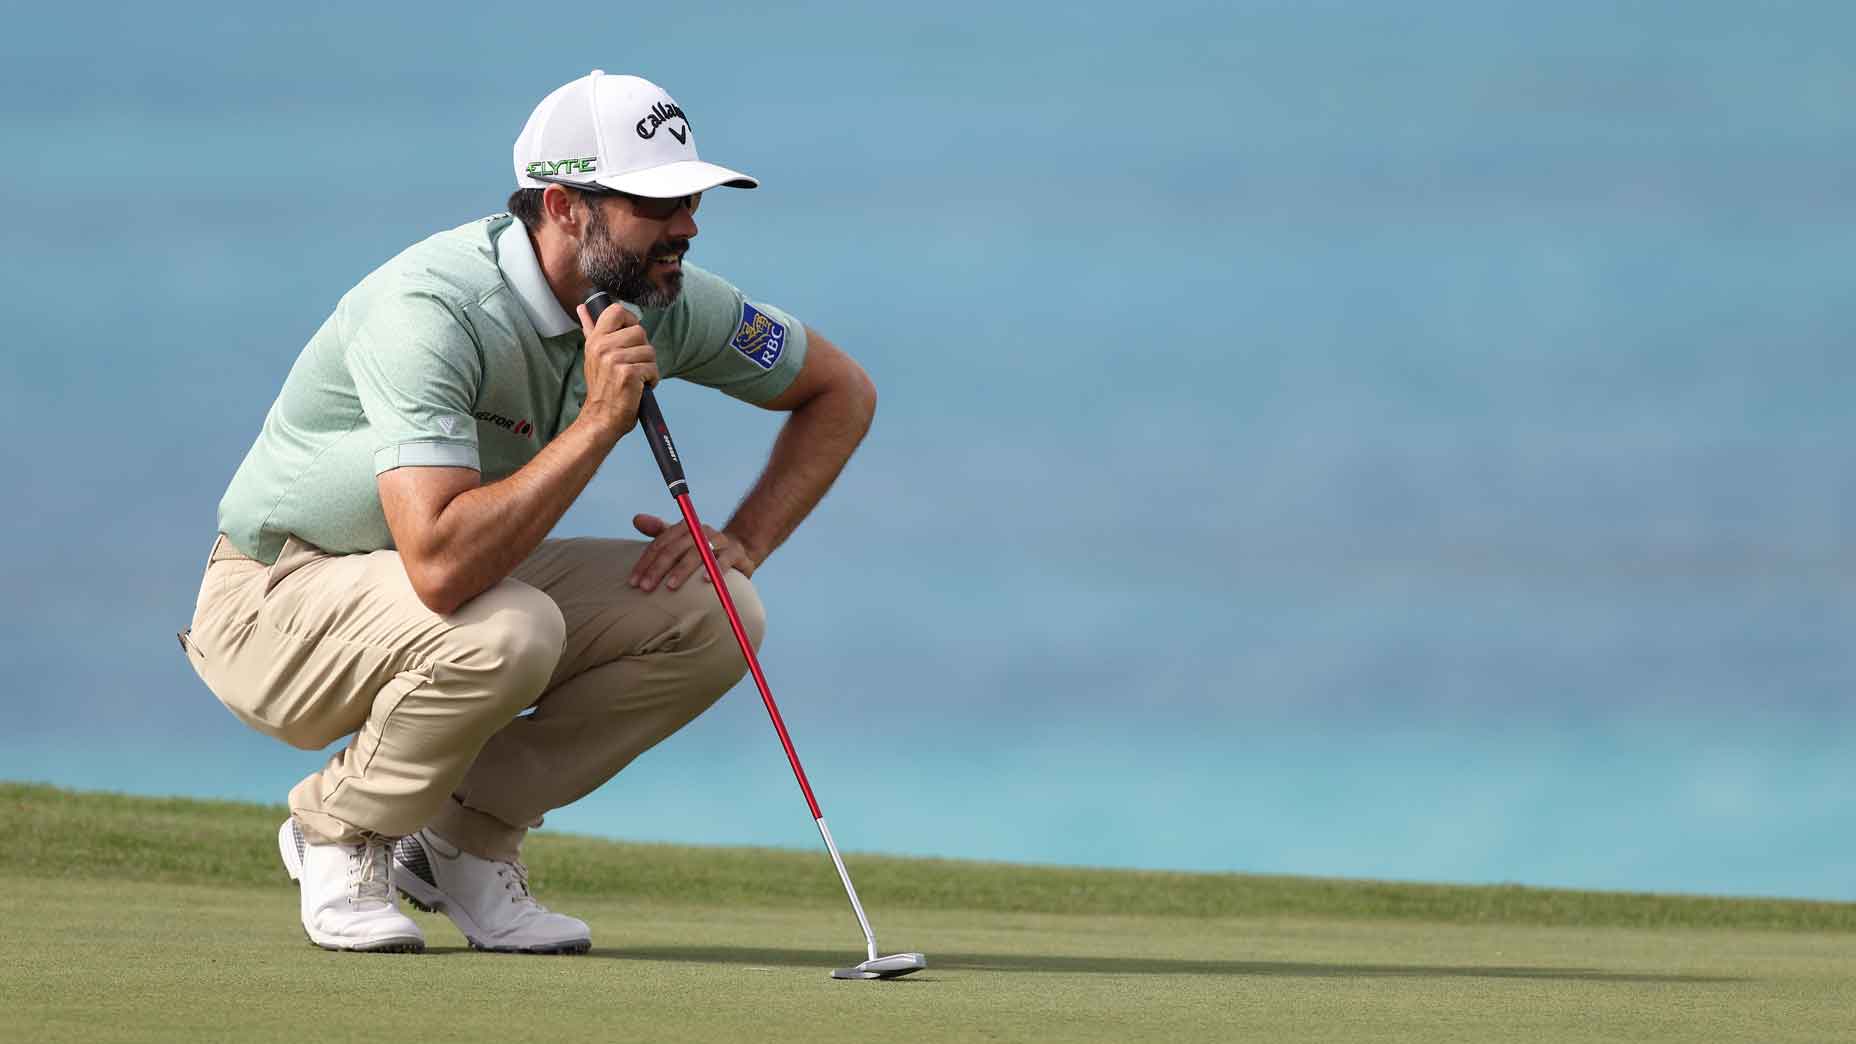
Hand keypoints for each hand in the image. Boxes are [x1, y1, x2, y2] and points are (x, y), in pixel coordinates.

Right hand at [575, 302, 658, 438]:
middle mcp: (603, 347)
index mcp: (595, 340)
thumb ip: (591, 330)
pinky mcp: (628, 374)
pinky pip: (652, 368)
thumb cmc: (602, 388)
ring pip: (649, 351)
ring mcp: (614, 360)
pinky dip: (651, 380)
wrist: (601, 418)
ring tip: (635, 378)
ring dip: (648, 367)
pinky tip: (639, 387)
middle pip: (640, 331)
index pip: (617, 310)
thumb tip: (583, 309)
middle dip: (643, 350)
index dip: (631, 320)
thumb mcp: (593, 356)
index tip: (631, 337)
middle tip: (633, 366)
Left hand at [628, 514, 758, 590]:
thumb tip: (636, 519)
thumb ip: (658, 532)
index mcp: (684, 528)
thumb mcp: (680, 540)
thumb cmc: (702, 548)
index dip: (645, 562)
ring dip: (682, 569)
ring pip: (697, 553)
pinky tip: (705, 580)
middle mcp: (700, 531)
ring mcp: (718, 541)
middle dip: (657, 569)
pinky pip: (724, 560)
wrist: (739, 550)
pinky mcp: (735, 553)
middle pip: (675, 548)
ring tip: (670, 586)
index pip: (660, 544)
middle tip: (645, 588)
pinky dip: (715, 569)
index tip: (634, 582)